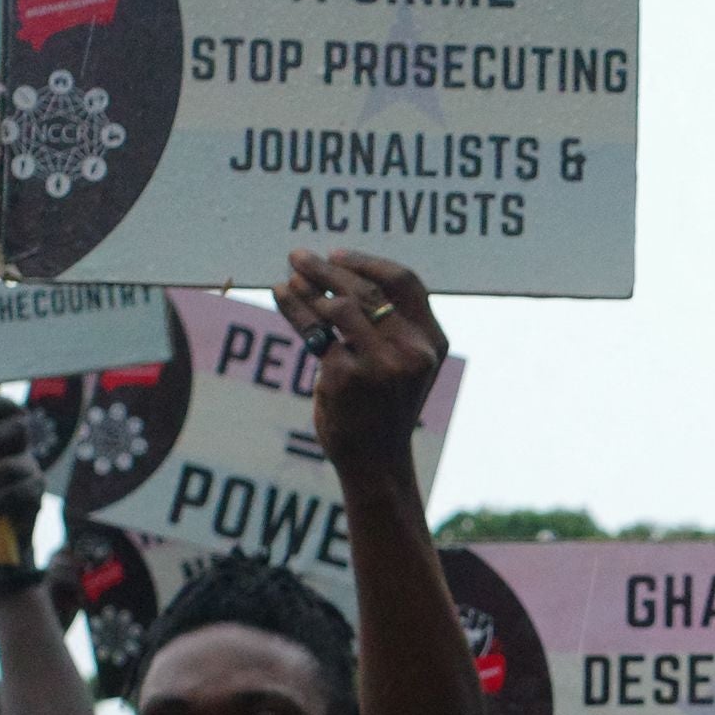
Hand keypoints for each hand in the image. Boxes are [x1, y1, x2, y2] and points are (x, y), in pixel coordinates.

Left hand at [282, 250, 452, 478]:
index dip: (368, 262)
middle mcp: (412, 351)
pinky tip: (281, 294)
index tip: (337, 253)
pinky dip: (293, 307)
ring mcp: (381, 366)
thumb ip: (389, 324)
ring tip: (290, 277)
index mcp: (433, 341)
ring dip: (309, 285)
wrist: (375, 461)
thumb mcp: (402, 363)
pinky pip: (314, 330)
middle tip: (299, 255)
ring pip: (340, 305)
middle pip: (367, 290)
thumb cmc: (384, 406)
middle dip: (327, 268)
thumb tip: (333, 272)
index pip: (405, 282)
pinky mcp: (346, 378)